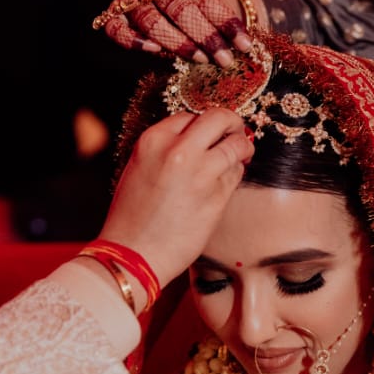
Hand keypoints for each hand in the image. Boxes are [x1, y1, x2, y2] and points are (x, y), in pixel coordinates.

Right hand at [95, 0, 254, 65]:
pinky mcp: (116, 11)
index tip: (244, 45)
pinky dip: (132, 40)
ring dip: (177, 43)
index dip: (225, 21)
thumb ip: (222, 4)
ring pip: (151, 20)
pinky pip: (116, 28)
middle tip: (225, 59)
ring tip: (201, 59)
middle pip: (180, 9)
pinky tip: (155, 51)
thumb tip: (246, 36)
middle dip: (206, 36)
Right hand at [100, 108, 252, 286]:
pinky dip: (236, 174)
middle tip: (236, 132)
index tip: (210, 133)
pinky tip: (226, 183)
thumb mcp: (139, 170)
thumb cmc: (132, 219)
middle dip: (231, 123)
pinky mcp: (216, 196)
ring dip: (241, 148)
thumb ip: (164, 151)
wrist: (132, 256)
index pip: (189, 117)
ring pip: (235, 145)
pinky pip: (235, 174)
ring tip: (241, 156)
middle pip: (218, 118)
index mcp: (152, 141)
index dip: (203, 125)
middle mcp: (177, 150)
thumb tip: (195, 141)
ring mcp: (200, 172)